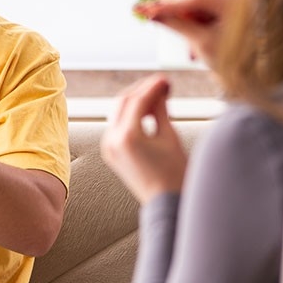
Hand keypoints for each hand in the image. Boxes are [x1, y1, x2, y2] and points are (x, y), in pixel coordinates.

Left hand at [100, 74, 187, 203]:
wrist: (165, 203)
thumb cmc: (173, 174)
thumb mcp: (169, 137)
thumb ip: (161, 110)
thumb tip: (161, 89)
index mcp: (128, 137)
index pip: (138, 101)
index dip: (153, 86)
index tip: (165, 79)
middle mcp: (113, 141)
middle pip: (123, 102)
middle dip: (142, 90)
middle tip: (161, 83)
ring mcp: (109, 147)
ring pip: (118, 111)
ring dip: (136, 100)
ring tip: (157, 96)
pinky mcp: (111, 152)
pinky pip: (118, 125)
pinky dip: (131, 114)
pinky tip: (147, 111)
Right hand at [133, 0, 238, 70]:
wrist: (254, 74)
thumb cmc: (234, 59)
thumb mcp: (202, 43)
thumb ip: (177, 25)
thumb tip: (154, 15)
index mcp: (232, 1)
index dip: (165, 4)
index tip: (143, 8)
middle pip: (192, 2)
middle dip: (174, 16)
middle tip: (144, 14)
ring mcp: (230, 0)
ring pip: (195, 9)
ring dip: (187, 28)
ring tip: (192, 54)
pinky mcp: (226, 8)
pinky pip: (202, 14)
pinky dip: (196, 29)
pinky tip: (197, 51)